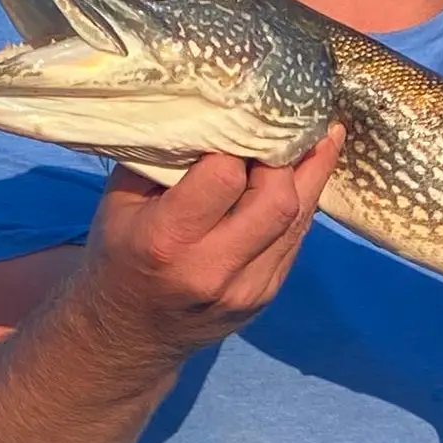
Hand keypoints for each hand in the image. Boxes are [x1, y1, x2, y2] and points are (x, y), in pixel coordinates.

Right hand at [77, 130, 343, 362]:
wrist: (128, 334)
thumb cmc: (120, 254)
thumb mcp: (121, 202)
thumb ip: (165, 159)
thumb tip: (215, 108)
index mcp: (167, 241)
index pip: (225, 176)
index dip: (238, 143)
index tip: (242, 117)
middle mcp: (212, 270)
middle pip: (277, 201)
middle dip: (286, 157)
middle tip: (288, 122)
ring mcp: (247, 290)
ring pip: (298, 220)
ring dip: (311, 174)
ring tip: (322, 133)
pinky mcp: (267, 296)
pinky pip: (295, 239)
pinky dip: (301, 203)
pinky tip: (306, 173)